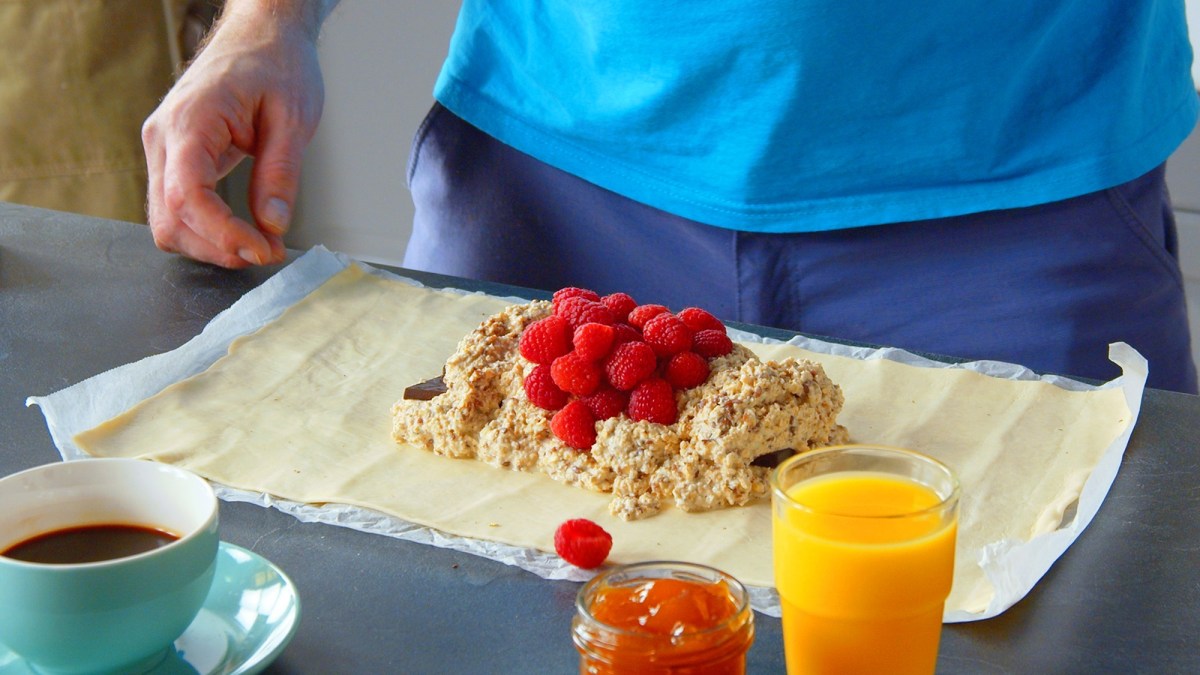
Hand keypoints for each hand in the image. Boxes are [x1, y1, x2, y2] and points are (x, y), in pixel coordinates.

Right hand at [142, 6, 324, 267]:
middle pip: (169, 219)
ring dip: (211, 244)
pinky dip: (207, 228)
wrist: (262, 34)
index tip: (262, 250)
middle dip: (217, 247)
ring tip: (259, 244)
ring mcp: (164, 148)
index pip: (187, 196)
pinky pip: (178, 207)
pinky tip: (242, 231)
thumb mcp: (294, 118)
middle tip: (267, 252)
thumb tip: (273, 225)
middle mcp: (165, 137)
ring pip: (168, 220)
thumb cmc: (277, 63)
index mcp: (191, 121)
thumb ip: (280, 174)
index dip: (223, 234)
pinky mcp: (174, 157)